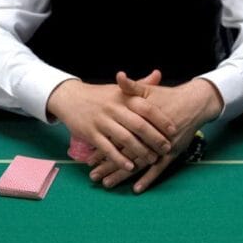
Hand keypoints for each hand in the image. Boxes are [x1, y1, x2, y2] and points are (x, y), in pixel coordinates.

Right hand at [47, 71, 175, 171]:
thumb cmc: (99, 95)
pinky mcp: (90, 134)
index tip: (173, 130)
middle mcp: (113, 108)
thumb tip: (158, 75)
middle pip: (138, 125)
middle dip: (154, 138)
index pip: (146, 107)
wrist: (70, 97)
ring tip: (152, 159)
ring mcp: (101, 121)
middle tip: (166, 148)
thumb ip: (139, 86)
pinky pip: (107, 148)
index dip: (161, 119)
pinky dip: (119, 159)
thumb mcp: (119, 89)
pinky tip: (129, 167)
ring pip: (124, 138)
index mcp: (123, 97)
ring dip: (140, 151)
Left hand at [88, 73, 222, 192]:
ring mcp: (160, 146)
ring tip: (107, 184)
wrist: (194, 103)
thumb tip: (118, 76)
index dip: (102, 148)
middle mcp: (148, 136)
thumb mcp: (148, 90)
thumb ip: (131, 86)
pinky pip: (158, 169)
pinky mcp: (171, 153)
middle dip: (107, 166)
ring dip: (122, 175)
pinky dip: (148, 179)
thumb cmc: (168, 96)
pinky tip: (137, 189)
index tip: (88, 158)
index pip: (116, 137)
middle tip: (92, 176)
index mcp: (138, 121)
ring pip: (138, 163)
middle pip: (124, 153)